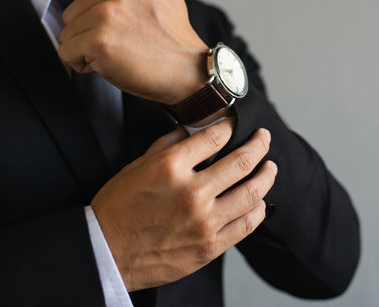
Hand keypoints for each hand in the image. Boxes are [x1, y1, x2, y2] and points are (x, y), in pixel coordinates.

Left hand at [58, 0, 208, 104]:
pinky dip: (82, 65)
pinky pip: (66, 53)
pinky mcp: (98, 40)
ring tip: (119, 54)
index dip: (99, 15)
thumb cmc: (174, 42)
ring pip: (68, 32)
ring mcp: (107, 12)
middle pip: (73, 11)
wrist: (189, 72)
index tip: (125, 27)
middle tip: (123, 44)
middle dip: (90, 31)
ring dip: (87, 49)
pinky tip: (110, 65)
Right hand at [90, 119, 276, 290]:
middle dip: (259, 145)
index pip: (214, 137)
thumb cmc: (118, 208)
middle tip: (265, 138)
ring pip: (252, 193)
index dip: (229, 127)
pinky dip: (258, 210)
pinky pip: (246, 225)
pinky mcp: (210, 245)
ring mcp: (204, 220)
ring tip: (271, 168)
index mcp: (171, 167)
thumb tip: (189, 130)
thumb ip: (166, 146)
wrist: (107, 252)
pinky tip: (260, 202)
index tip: (235, 125)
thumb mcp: (136, 167)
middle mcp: (192, 191)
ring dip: (267, 177)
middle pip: (241, 161)